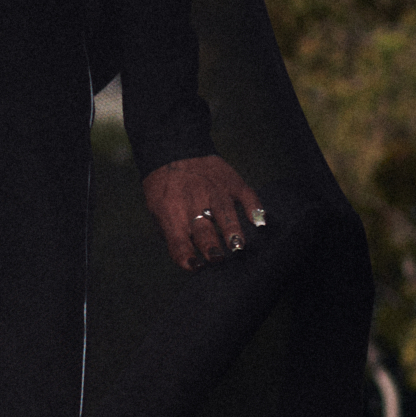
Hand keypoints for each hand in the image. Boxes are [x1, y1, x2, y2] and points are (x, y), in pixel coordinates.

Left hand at [142, 155, 264, 269]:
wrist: (173, 149)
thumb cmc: (165, 188)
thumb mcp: (156, 209)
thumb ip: (171, 232)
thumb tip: (189, 258)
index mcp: (169, 212)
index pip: (177, 239)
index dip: (185, 255)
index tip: (195, 267)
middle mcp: (192, 202)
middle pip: (202, 228)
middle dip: (210, 245)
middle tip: (217, 258)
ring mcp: (214, 191)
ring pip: (224, 213)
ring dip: (232, 230)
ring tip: (239, 246)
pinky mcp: (231, 182)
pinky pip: (247, 195)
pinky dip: (255, 208)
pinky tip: (259, 222)